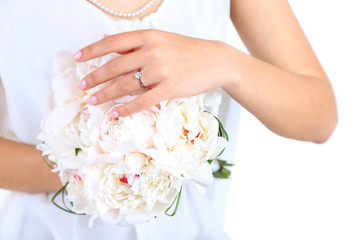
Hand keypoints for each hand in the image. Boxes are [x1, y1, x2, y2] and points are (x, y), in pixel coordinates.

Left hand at [73, 29, 236, 116]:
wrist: (217, 61)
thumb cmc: (189, 51)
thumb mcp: (162, 39)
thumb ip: (136, 42)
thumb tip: (107, 39)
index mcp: (148, 36)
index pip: (112, 42)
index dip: (91, 51)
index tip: (76, 59)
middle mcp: (151, 51)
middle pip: (114, 66)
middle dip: (94, 77)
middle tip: (82, 86)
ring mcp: (160, 70)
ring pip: (125, 85)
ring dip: (105, 95)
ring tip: (93, 102)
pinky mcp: (170, 88)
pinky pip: (142, 101)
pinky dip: (126, 109)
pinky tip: (115, 114)